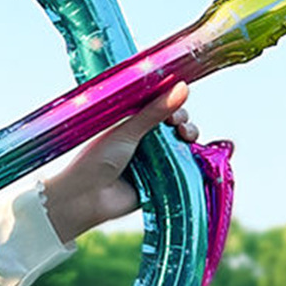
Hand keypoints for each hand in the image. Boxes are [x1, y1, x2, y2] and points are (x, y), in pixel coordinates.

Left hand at [42, 82, 199, 244]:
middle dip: (183, 123)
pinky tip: (201, 155)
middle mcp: (142, 142)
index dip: (171, 105)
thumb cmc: (96, 161)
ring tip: (186, 137)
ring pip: (181, 147)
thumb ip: (154, 112)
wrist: (85, 198)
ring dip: (189, 139)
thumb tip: (181, 87)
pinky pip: (182, 170)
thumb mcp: (126, 131)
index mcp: (130, 125)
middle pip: (174, 127)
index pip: (159, 108)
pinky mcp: (160, 182)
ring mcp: (152, 162)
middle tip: (179, 126)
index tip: (173, 108)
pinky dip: (193, 163)